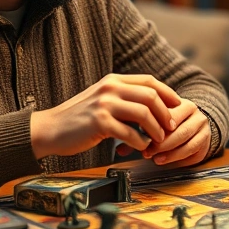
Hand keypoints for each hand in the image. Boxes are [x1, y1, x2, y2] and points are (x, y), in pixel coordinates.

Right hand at [30, 74, 178, 158]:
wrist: (50, 129)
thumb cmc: (79, 119)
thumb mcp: (102, 99)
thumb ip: (124, 98)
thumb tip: (153, 106)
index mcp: (113, 80)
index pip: (150, 81)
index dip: (168, 93)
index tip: (178, 105)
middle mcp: (110, 88)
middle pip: (151, 96)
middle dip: (165, 113)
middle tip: (171, 127)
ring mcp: (105, 104)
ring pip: (144, 113)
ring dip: (156, 129)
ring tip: (158, 140)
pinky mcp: (100, 122)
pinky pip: (130, 133)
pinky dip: (140, 142)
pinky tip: (141, 148)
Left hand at [137, 99, 210, 166]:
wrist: (193, 124)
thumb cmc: (171, 121)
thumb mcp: (160, 117)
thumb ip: (143, 128)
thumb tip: (124, 146)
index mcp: (185, 105)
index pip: (171, 115)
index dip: (156, 127)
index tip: (142, 137)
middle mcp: (198, 116)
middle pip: (181, 132)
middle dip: (163, 144)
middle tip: (147, 152)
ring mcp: (204, 131)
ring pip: (188, 145)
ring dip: (170, 155)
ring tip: (156, 159)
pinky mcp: (205, 146)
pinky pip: (192, 155)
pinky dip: (178, 160)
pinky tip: (166, 161)